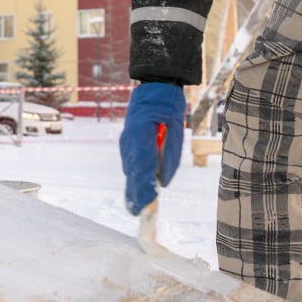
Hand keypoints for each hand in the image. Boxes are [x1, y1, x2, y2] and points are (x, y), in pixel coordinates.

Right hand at [119, 82, 185, 214]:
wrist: (154, 85)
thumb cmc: (167, 105)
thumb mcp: (175, 128)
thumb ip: (170, 156)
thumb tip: (164, 182)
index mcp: (141, 136)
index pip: (143, 169)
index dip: (144, 190)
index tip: (148, 208)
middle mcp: (129, 142)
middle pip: (133, 174)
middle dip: (136, 196)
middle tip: (140, 216)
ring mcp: (126, 143)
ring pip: (131, 171)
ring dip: (135, 188)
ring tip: (139, 208)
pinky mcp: (127, 143)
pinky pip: (132, 164)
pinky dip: (136, 178)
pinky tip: (140, 189)